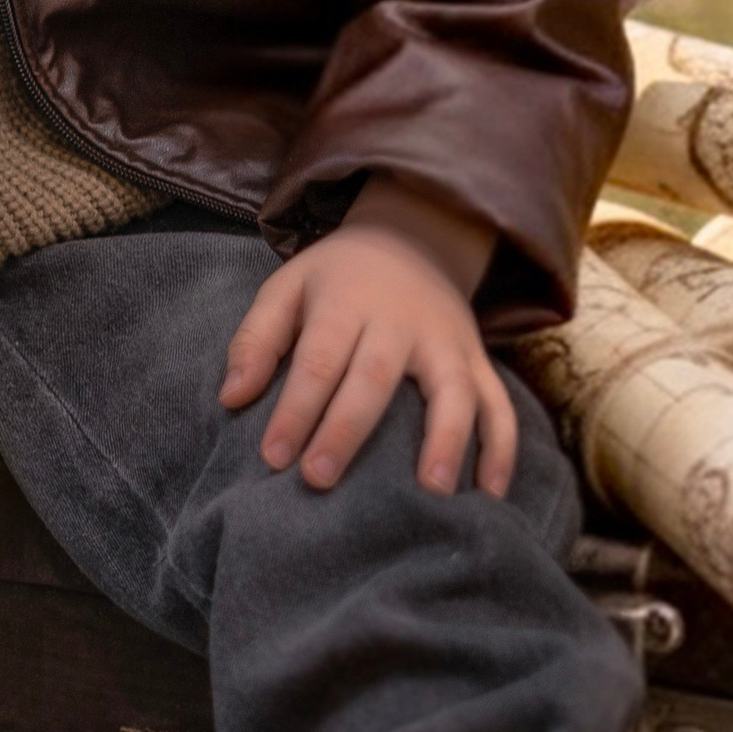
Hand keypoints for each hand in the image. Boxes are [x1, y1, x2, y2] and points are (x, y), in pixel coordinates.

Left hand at [219, 173, 516, 497]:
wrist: (414, 237)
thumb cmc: (338, 278)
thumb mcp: (288, 286)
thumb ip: (256, 339)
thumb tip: (231, 398)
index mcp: (347, 303)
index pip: (319, 358)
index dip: (295, 408)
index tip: (273, 456)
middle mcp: (401, 323)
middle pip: (374, 377)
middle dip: (347, 430)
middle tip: (319, 479)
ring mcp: (447, 343)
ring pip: (452, 391)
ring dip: (445, 441)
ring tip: (430, 493)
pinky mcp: (479, 361)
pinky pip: (499, 404)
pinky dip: (501, 449)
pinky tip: (490, 494)